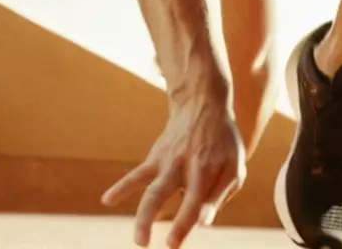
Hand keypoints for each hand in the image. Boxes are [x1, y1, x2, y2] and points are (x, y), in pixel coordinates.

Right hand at [101, 100, 245, 247]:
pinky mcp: (154, 159)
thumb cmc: (222, 144)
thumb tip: (204, 223)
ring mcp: (166, 162)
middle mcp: (182, 166)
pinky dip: (121, 188)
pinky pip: (135, 175)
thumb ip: (220, 194)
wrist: (202, 107)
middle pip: (164, 194)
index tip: (173, 243)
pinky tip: (107, 200)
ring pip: (148, 190)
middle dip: (155, 220)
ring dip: (142, 216)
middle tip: (153, 245)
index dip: (184, 223)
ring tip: (140, 241)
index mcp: (204, 170)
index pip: (194, 201)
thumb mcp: (234, 165)